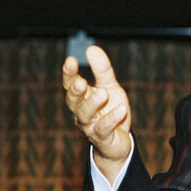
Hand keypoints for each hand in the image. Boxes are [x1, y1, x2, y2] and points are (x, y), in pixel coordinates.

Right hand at [62, 45, 131, 182]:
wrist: (118, 141)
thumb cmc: (110, 110)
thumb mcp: (110, 87)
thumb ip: (102, 70)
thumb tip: (91, 48)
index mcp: (81, 98)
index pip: (70, 84)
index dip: (68, 73)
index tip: (70, 60)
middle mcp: (81, 112)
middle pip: (73, 101)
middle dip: (75, 91)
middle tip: (80, 82)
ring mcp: (90, 127)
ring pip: (85, 116)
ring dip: (93, 104)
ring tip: (104, 94)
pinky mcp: (102, 139)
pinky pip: (104, 129)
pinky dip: (111, 119)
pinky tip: (121, 110)